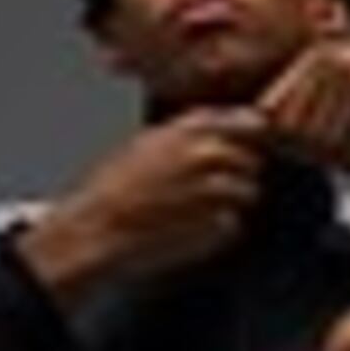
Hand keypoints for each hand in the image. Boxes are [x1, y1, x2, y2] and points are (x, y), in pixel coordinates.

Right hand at [18, 108, 275, 290]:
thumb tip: (226, 132)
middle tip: (210, 186)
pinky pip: (233, 224)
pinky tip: (190, 228)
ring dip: (231, 202)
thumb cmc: (114, 188)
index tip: (253, 139)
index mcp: (189, 131)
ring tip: (195, 210)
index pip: (246, 121)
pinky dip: (219, 228)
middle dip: (239, 172)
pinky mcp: (217, 225)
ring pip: (249, 193)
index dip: (251, 131)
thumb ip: (190, 134)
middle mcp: (207, 156)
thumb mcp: (147, 143)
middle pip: (253, 161)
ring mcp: (215, 191)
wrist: (96, 228)